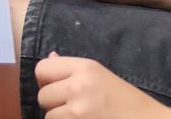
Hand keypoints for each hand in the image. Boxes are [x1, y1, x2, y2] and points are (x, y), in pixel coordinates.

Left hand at [34, 54, 170, 118]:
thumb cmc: (128, 102)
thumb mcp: (102, 77)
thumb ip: (73, 70)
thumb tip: (50, 57)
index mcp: (85, 67)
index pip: (42, 69)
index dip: (46, 81)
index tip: (58, 88)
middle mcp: (79, 86)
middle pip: (42, 96)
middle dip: (53, 104)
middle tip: (72, 107)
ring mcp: (78, 111)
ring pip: (48, 117)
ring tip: (80, 117)